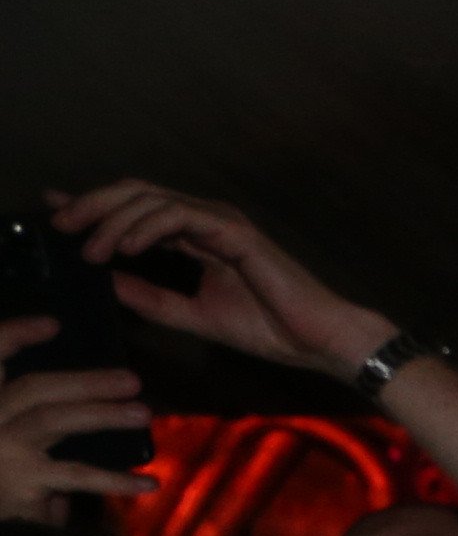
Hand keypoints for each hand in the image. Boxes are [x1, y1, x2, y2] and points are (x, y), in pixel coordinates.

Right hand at [0, 317, 149, 524]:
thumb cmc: (2, 483)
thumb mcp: (11, 445)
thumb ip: (34, 426)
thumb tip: (82, 421)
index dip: (16, 334)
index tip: (53, 323)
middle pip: (36, 387)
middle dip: (85, 379)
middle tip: (131, 378)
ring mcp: (3, 449)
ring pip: (55, 420)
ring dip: (103, 414)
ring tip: (143, 412)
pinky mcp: (23, 483)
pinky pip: (78, 476)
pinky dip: (115, 480)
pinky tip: (148, 485)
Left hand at [51, 180, 386, 378]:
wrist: (322, 341)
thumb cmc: (275, 331)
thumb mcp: (195, 316)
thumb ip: (153, 299)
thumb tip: (108, 285)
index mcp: (199, 237)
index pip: (138, 210)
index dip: (96, 208)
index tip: (58, 215)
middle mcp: (207, 220)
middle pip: (136, 194)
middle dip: (93, 205)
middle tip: (61, 225)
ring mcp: (221, 221)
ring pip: (151, 200)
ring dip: (114, 220)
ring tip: (91, 248)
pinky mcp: (234, 231)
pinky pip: (178, 217)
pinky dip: (147, 228)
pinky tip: (126, 249)